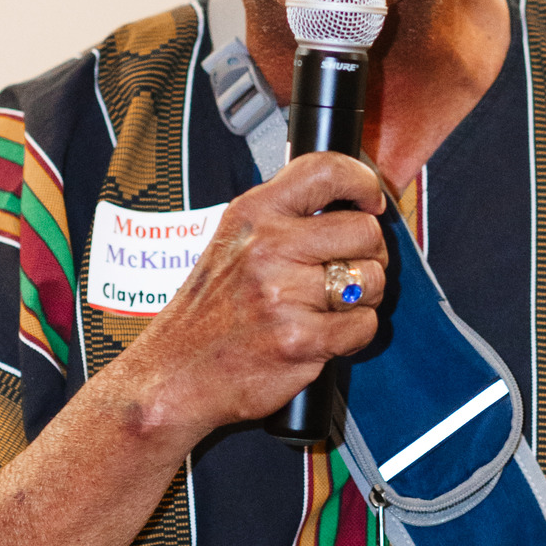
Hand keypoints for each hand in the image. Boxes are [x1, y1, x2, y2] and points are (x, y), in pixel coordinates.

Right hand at [116, 153, 388, 441]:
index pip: (324, 171)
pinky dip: (353, 335)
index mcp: (253, 214)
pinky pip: (364, 326)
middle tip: (349, 272)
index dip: (362, 183)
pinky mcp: (299, 340)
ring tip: (329, 308)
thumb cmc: (208, 314)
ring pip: (372, 281)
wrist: (173, 374)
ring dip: (364, 299)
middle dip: (370, 256)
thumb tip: (351, 207)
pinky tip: (323, 336)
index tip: (370, 202)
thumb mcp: (233, 243)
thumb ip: (284, 220)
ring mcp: (283, 294)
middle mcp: (268, 247)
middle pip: (364, 231)